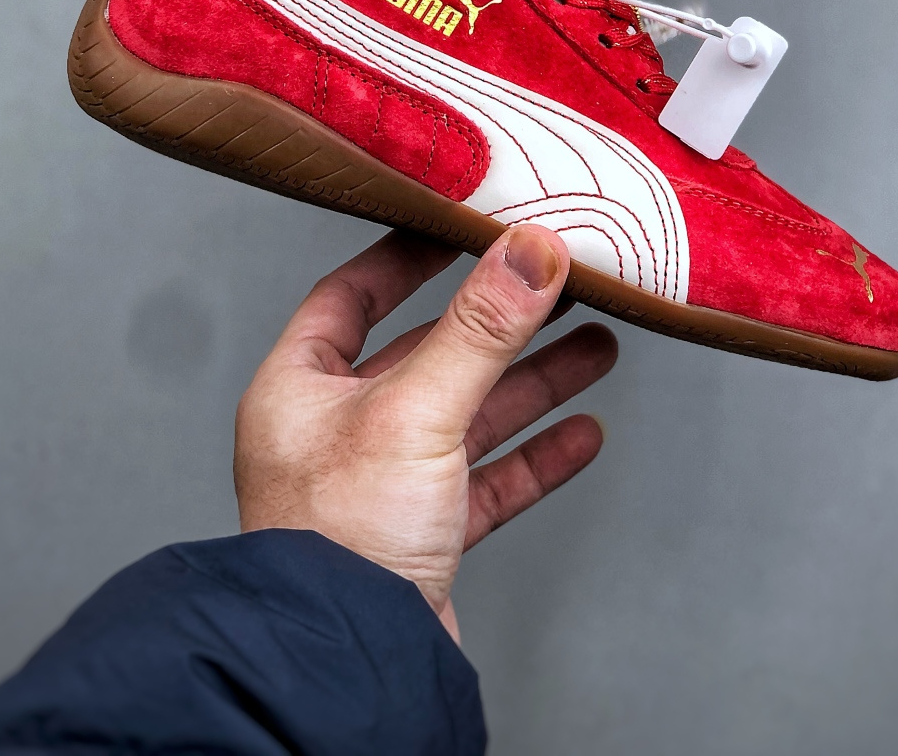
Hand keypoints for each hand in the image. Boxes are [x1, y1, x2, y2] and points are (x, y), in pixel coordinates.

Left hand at [234, 224, 616, 638]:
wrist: (345, 672)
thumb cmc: (337, 546)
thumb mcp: (415, 412)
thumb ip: (480, 331)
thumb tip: (529, 252)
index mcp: (301, 390)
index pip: (351, 296)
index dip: (406, 257)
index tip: (460, 225)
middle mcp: (337, 433)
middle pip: (429, 354)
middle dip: (499, 322)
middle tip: (556, 283)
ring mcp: (382, 486)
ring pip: (469, 416)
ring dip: (532, 383)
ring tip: (597, 347)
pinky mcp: (423, 538)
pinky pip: (488, 482)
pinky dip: (536, 456)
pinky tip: (582, 435)